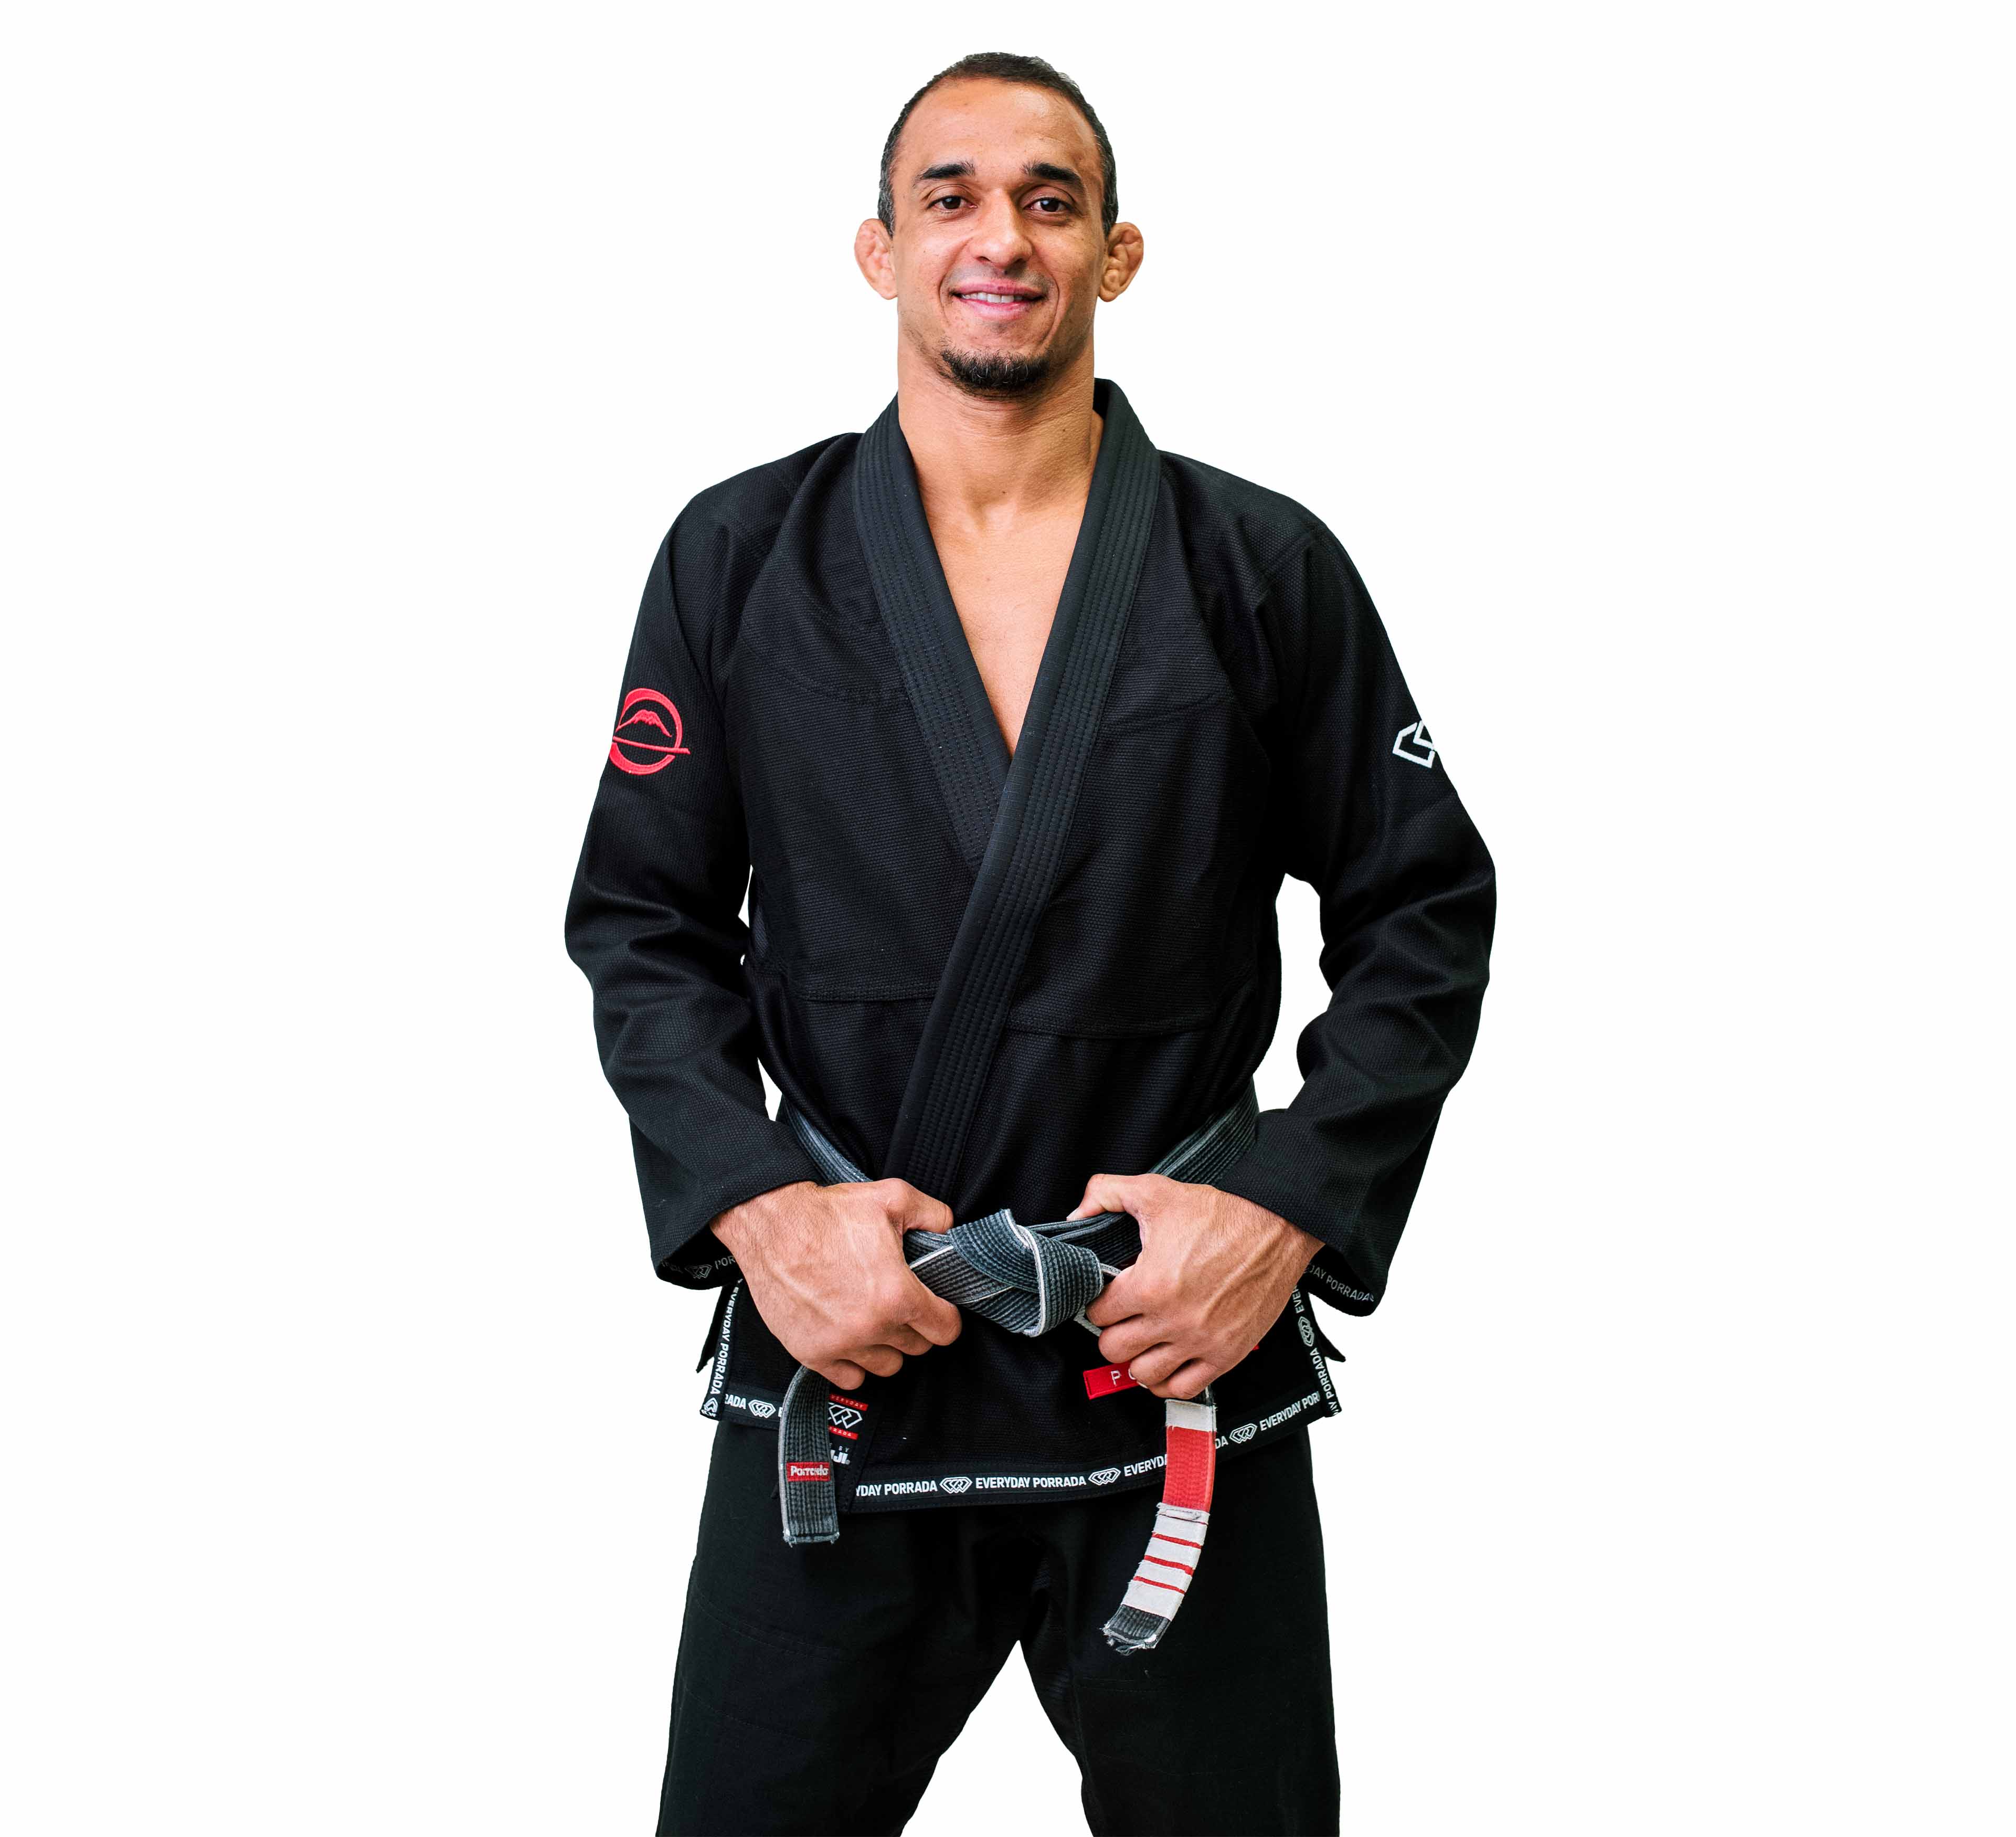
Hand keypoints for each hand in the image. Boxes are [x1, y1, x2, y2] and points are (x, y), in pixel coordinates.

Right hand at [710, 1178, 961, 1389]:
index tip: (938, 1307)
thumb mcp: (893, 1197)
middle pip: (917, 1348)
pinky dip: (854, 1362)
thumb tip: (951, 1232)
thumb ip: (933, 1215)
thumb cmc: (827, 1212)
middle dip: (915, 1326)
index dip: (946, 1316)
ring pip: (887, 1366)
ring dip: (887, 1346)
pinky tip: (852, 1337)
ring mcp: (840, 1343)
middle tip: (901, 1303)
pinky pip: (849, 1378)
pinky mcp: (811, 1352)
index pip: (945, 1330)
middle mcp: (872, 1326)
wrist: (771, 1224)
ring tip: (877, 1320)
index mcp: (897, 1294)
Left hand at [1072, 1173, 1321, 1400]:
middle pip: (1114, 1350)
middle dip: (1112, 1333)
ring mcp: (1200, 1341)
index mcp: (1149, 1284)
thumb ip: (1106, 1194)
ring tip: (1144, 1339)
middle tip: (1123, 1317)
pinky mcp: (1226, 1354)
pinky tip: (1167, 1361)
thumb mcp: (1156, 1190)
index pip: (1098, 1314)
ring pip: (1143, 1375)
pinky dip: (1168, 1381)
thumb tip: (1076, 1216)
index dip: (1098, 1303)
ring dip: (1137, 1358)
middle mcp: (1172, 1320)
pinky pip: (1183, 1388)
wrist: (1278, 1228)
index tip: (1109, 1295)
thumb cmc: (1220, 1212)